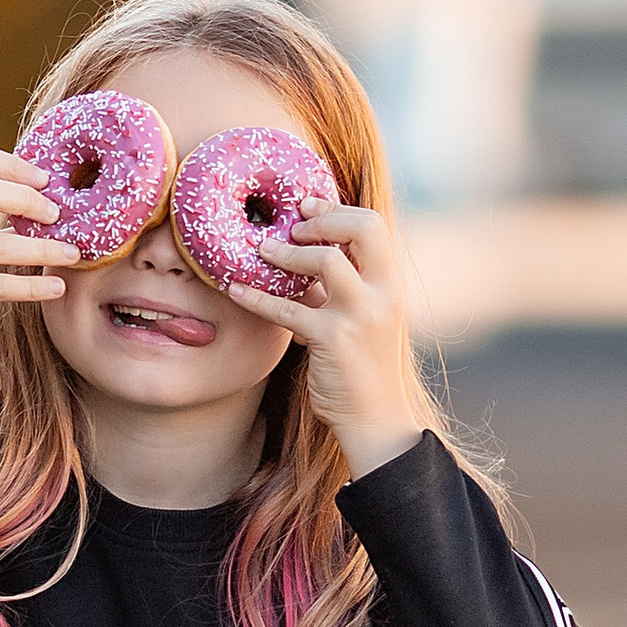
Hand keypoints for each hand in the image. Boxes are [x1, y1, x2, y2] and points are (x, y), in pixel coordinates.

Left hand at [237, 206, 421, 481]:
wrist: (377, 420)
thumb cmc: (365, 368)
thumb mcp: (367, 319)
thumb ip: (346, 288)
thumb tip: (306, 258)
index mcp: (392, 285)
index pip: (374, 225)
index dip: (338, 211)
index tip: (307, 206)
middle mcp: (384, 294)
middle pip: (364, 228)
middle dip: (323, 218)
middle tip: (291, 224)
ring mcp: (361, 316)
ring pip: (326, 261)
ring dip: (288, 253)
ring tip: (262, 251)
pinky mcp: (335, 340)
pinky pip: (287, 309)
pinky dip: (256, 297)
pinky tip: (234, 289)